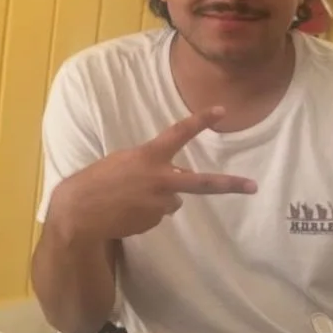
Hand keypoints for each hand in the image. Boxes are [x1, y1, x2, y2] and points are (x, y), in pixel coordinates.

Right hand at [51, 107, 256, 241]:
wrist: (79, 212)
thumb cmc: (97, 180)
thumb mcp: (123, 163)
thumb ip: (151, 167)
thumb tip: (175, 187)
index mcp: (148, 156)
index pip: (179, 133)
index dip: (200, 120)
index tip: (221, 110)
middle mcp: (159, 179)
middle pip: (202, 183)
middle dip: (229, 184)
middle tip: (253, 186)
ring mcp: (158, 203)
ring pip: (172, 200)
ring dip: (159, 198)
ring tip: (130, 198)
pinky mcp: (154, 221)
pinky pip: (158, 214)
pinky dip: (146, 212)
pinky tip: (127, 210)